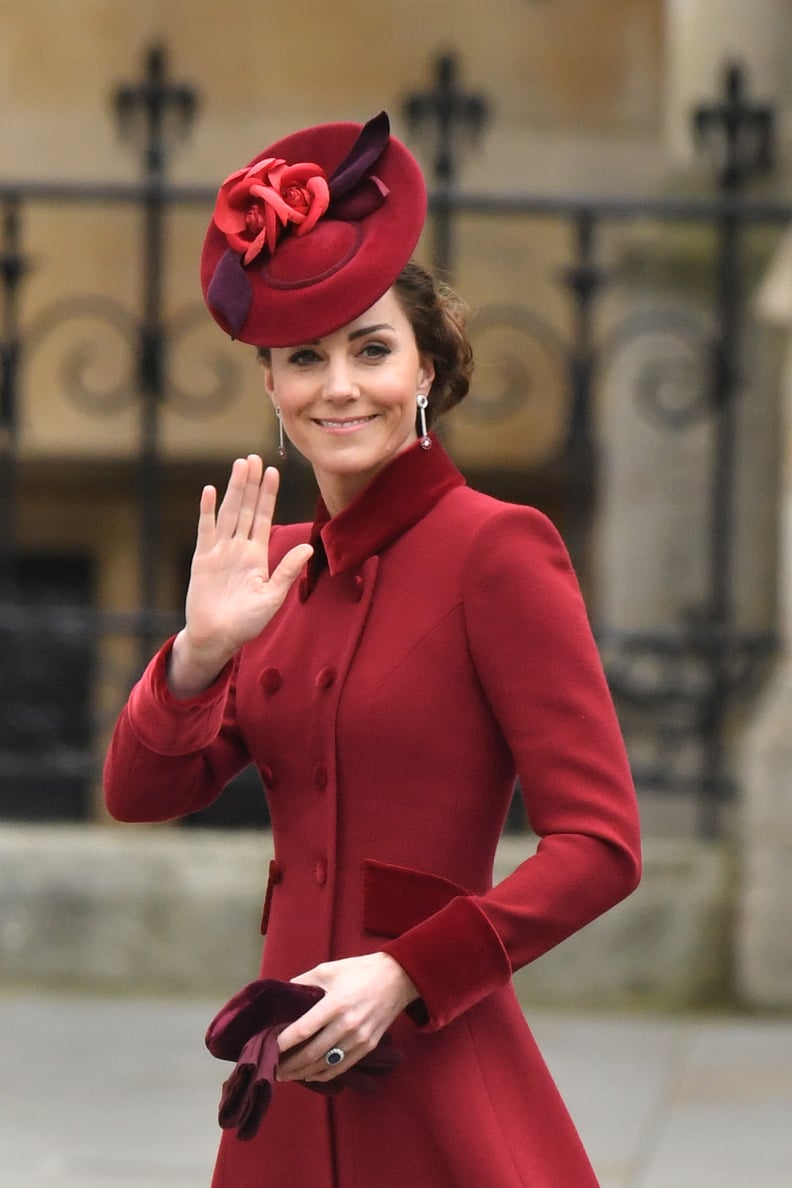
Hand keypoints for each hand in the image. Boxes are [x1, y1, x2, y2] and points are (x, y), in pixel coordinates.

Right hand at [168, 455, 312, 696]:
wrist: (217, 638)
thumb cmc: (246, 623)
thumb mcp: (272, 597)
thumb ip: (287, 571)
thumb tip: (309, 549)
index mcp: (257, 555)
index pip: (263, 517)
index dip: (268, 495)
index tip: (273, 472)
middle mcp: (239, 548)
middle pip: (245, 508)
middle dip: (251, 483)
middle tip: (254, 457)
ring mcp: (219, 551)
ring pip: (228, 513)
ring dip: (233, 489)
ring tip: (239, 465)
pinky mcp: (202, 559)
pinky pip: (205, 530)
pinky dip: (208, 511)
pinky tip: (210, 491)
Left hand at [276, 953, 417, 1084]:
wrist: (398, 978)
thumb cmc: (360, 971)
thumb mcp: (329, 969)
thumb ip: (305, 982)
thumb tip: (284, 993)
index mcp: (335, 1003)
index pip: (303, 1030)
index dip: (284, 1043)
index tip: (269, 1048)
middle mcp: (347, 1025)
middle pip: (312, 1053)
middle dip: (289, 1064)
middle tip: (273, 1068)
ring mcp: (359, 1039)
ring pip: (326, 1064)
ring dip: (303, 1072)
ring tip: (287, 1075)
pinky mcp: (368, 1046)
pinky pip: (342, 1066)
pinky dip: (324, 1074)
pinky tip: (310, 1075)